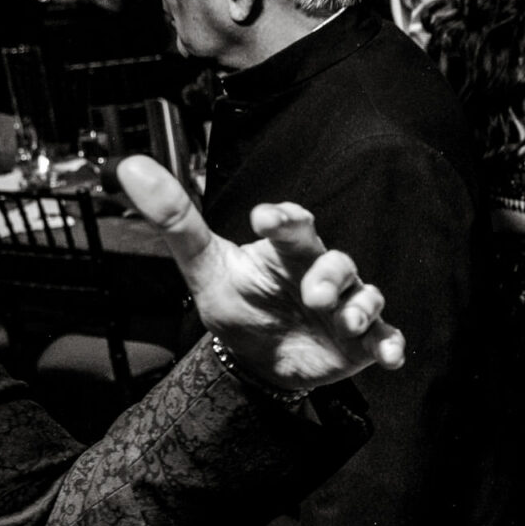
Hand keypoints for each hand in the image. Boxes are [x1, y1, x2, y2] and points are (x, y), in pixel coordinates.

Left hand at [117, 156, 404, 391]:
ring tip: (348, 320)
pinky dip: (391, 343)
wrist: (257, 357)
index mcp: (287, 252)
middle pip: (338, 261)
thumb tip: (132, 168)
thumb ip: (176, 219)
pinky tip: (391, 355)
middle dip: (330, 275)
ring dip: (361, 307)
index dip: (284, 218)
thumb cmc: (238, 302)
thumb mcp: (203, 265)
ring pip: (365, 295)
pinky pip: (385, 335)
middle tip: (312, 294)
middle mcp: (321, 273)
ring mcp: (345, 306)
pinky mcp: (361, 339)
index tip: (264, 219)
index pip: (294, 225)